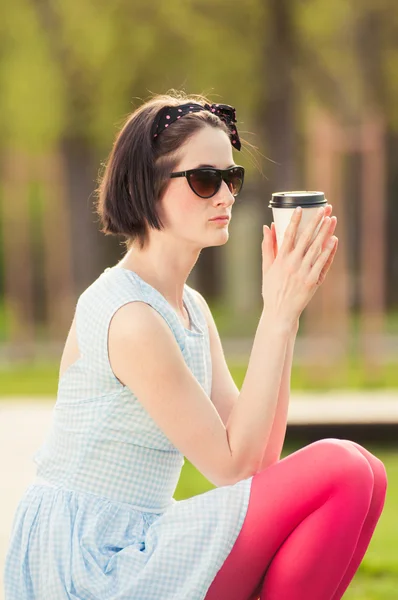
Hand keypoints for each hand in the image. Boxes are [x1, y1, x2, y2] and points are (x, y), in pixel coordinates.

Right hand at [261, 205, 337, 327]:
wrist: (280, 312)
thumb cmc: (272, 289)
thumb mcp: (266, 267)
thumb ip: (267, 246)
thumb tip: (267, 227)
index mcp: (280, 259)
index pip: (288, 235)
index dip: (295, 220)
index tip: (300, 208)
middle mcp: (292, 264)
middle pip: (306, 238)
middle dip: (315, 222)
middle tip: (323, 209)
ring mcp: (304, 272)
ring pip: (317, 248)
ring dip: (325, 232)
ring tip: (331, 219)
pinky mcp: (313, 281)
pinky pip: (323, 263)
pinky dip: (328, 251)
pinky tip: (333, 240)